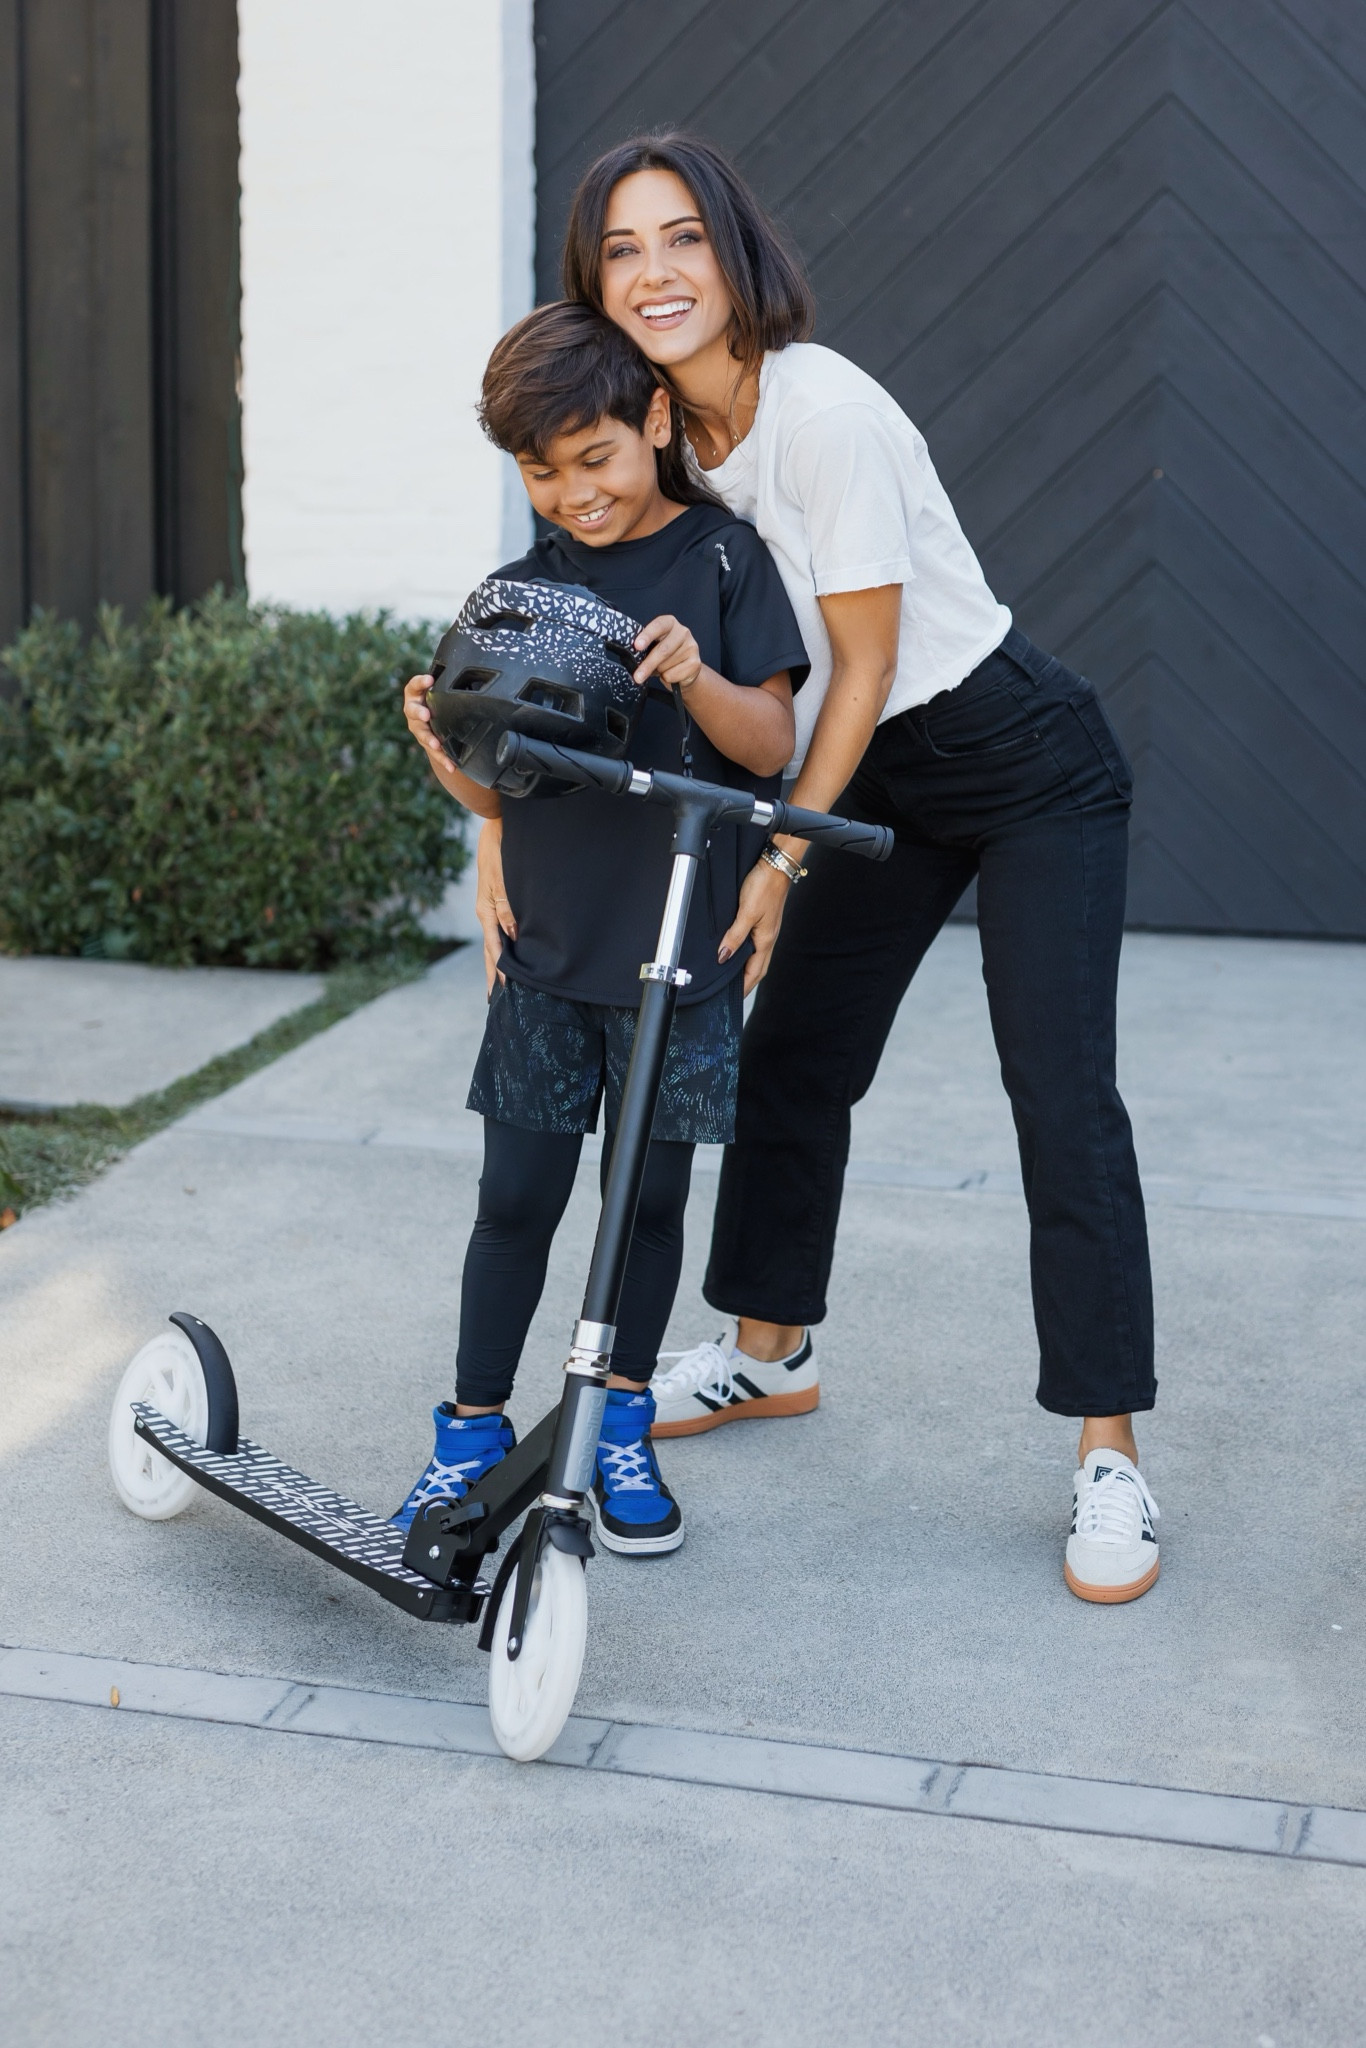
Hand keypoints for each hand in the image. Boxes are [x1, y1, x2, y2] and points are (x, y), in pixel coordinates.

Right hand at [403, 673, 459, 780]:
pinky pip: (434, 752)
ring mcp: (418, 727)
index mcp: (415, 693)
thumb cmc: (441, 698)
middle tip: (426, 714)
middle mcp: (413, 710)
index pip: (414, 685)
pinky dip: (443, 759)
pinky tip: (451, 766)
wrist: (437, 716)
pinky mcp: (426, 742)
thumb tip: (473, 673)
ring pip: (421, 734)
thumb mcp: (442, 688)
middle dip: (419, 713)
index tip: (429, 679)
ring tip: (436, 745)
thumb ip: (448, 682)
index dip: (420, 682)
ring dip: (429, 739)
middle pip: (412, 711)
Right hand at [475, 817, 514, 992]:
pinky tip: (510, 953)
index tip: (504, 990)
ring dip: (498, 962)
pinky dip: (503, 945)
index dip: (499, 970)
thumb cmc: (500, 850)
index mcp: (486, 911)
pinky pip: (500, 929)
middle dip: (494, 974)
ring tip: (501, 984)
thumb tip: (513, 936)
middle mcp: (487, 913)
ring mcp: (491, 908)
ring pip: (495, 941)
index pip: (493, 948)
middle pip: (491, 951)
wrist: (496, 827)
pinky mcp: (496, 901)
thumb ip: (507, 908)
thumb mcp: (502, 880)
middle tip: (495, 999)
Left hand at [633, 615, 700, 692]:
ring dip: (658, 671)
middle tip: (637, 676)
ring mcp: (691, 647)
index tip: (637, 646)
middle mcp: (683, 632)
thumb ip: (645, 648)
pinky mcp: (696, 663)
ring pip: (666, 665)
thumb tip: (632, 659)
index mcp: (670, 623)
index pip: (658, 626)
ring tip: (661, 669)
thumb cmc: (664, 656)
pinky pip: (673, 674)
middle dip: (648, 664)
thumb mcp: (653, 646)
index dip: (647, 635)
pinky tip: (671, 673)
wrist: (684, 670)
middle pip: (663, 650)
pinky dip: (667, 678)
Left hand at [718, 857, 791, 994]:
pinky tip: (739, 951)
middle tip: (733, 992)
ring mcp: (767, 930)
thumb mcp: (746, 913)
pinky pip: (756, 944)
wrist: (776, 866)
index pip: (755, 972)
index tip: (734, 997)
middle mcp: (768, 938)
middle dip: (747, 982)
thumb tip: (724, 957)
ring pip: (757, 956)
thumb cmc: (764, 886)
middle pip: (758, 968)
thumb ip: (735, 936)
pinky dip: (747, 953)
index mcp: (765, 940)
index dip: (745, 986)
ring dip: (747, 968)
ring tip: (733, 976)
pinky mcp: (764, 920)